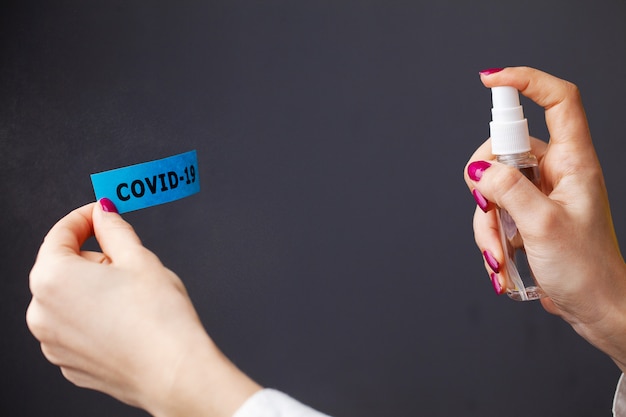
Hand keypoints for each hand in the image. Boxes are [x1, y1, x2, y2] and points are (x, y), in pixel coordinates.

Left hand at [26, 200, 260, 416]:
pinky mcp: (69, 363)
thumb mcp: (139, 258)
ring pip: (70, 298)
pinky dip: (95, 317)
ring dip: (94, 289)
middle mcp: (42, 312)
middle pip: (63, 267)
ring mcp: (52, 343)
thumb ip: (114, 228)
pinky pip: (76, 327)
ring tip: (132, 297)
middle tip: (130, 264)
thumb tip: (104, 212)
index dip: (85, 217)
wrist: (174, 372)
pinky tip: (125, 321)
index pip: (60, 233)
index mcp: (53, 279)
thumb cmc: (159, 318)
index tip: (102, 212)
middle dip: (94, 258)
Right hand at [464, 67, 625, 371]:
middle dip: (486, 184)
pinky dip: (489, 236)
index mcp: (574, 162)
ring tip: (499, 255)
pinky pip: (494, 212)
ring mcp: (539, 194)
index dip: (526, 81)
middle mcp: (555, 172)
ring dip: (486, 222)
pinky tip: (502, 263)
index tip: (490, 81)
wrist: (595, 308)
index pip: (557, 102)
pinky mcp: (526, 215)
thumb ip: (509, 190)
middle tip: (488, 208)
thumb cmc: (587, 269)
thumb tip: (479, 170)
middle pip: (505, 149)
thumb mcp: (544, 226)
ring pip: (493, 186)